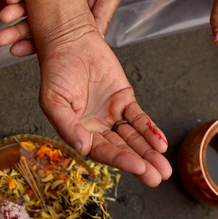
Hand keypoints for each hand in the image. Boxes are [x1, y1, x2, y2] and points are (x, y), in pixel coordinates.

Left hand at [0, 0, 131, 55]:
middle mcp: (58, 4)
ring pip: (25, 3)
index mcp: (75, 15)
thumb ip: (100, 16)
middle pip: (32, 22)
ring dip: (12, 11)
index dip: (33, 44)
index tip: (17, 51)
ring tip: (4, 16)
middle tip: (0, 39)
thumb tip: (94, 43)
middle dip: (15, 31)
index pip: (50, 35)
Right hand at [37, 28, 169, 185]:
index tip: (138, 167)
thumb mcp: (53, 101)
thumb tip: (82, 148)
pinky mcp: (124, 99)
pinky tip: (160, 143)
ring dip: (149, 152)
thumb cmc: (55, 70)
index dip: (120, 159)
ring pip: (133, 137)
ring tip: (164, 169)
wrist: (69, 40)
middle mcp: (96, 127)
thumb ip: (67, 126)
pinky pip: (139, 118)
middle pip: (121, 149)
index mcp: (77, 132)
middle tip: (156, 177)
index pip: (101, 151)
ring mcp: (111, 114)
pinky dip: (151, 130)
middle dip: (140, 163)